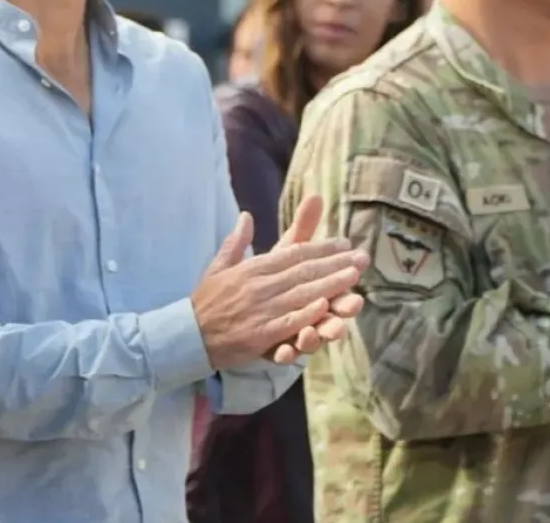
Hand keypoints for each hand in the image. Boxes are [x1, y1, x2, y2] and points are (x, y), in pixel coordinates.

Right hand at [191, 199, 369, 370]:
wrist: (188, 334)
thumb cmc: (207, 301)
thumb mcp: (219, 266)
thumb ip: (236, 242)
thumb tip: (246, 216)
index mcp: (252, 268)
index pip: (292, 254)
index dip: (320, 248)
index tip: (343, 242)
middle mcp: (259, 285)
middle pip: (303, 271)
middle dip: (335, 263)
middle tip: (361, 257)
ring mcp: (261, 309)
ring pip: (301, 294)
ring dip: (329, 285)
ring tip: (353, 276)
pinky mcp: (260, 333)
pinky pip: (288, 322)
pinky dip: (306, 313)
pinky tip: (325, 305)